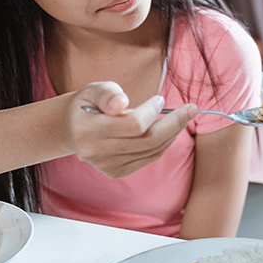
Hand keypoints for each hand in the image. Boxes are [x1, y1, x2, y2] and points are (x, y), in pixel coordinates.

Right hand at [66, 82, 197, 177]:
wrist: (71, 128)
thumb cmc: (88, 104)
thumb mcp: (94, 89)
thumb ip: (108, 93)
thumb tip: (121, 103)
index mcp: (88, 129)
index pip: (133, 125)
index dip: (152, 111)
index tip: (160, 99)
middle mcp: (96, 152)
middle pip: (147, 141)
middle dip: (174, 124)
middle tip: (191, 109)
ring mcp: (106, 166)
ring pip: (151, 152)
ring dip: (172, 134)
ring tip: (182, 117)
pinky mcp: (115, 172)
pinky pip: (148, 159)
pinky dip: (162, 144)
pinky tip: (167, 131)